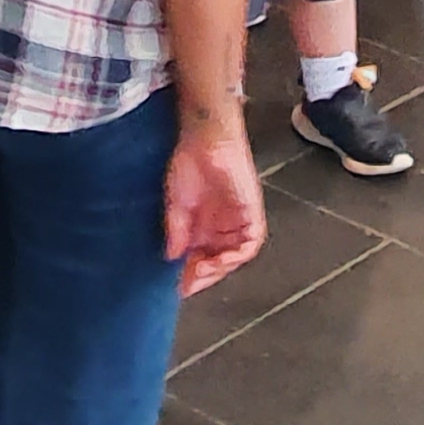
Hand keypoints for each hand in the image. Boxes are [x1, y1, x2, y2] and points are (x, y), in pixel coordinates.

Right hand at [164, 124, 266, 294]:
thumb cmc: (190, 162)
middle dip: (204, 276)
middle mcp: (222, 226)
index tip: (179, 287)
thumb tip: (172, 256)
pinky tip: (221, 260)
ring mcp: (238, 220)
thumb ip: (176, 230)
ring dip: (219, 269)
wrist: (206, 136)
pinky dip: (237, 255)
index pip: (201, 259)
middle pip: (218, 261)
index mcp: (204, 225)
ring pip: (234, 256)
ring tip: (201, 273)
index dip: (191, 275)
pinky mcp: (251, 212)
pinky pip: (250, 242)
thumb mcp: (176, 202)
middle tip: (188, 284)